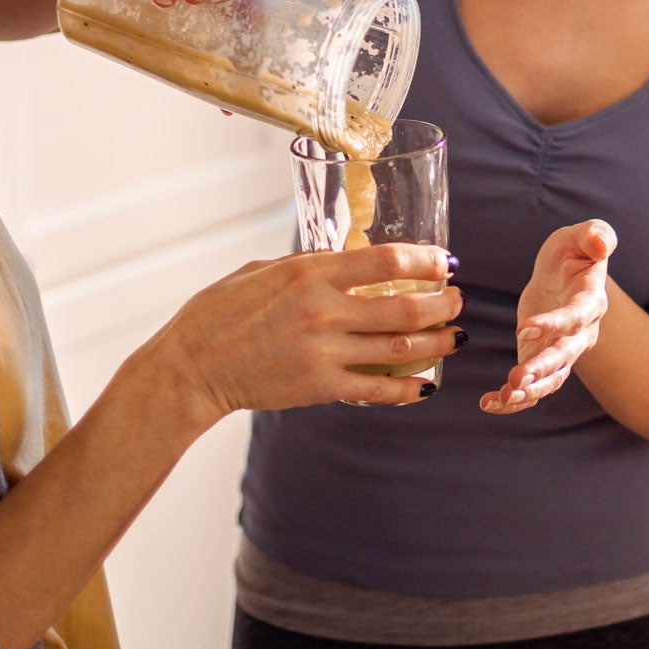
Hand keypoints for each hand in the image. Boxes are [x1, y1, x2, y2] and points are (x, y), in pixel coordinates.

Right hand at [152, 243, 463, 423]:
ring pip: (400, 349)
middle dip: (443, 303)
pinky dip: (407, 389)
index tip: (445, 261)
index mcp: (310, 273)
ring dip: (437, 343)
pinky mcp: (319, 388)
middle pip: (407, 306)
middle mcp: (323, 311)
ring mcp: (323, 352)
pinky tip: (425, 385)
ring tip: (455, 337)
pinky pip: (376, 389)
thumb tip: (350, 259)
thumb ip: (311, 265)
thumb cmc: (220, 311)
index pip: (387, 260)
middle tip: (458, 300)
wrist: (190, 366)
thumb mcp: (265, 269)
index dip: (426, 259)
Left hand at [484, 219, 614, 413]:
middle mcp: (582, 333)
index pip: (575, 318)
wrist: (564, 272)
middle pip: (565, 356)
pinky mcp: (543, 358)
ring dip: (529, 391)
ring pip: (552, 379)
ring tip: (502, 397)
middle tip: (517, 378)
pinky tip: (490, 402)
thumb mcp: (581, 235)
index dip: (553, 325)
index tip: (524, 329)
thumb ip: (595, 235)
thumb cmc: (574, 250)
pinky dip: (515, 399)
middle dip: (542, 369)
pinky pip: (534, 386)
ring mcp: (564, 350)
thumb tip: (602, 244)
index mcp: (591, 301)